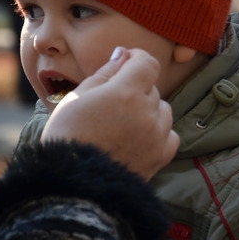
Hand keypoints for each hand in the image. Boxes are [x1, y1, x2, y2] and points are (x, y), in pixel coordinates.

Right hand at [41, 47, 178, 179]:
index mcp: (126, 92)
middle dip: (136, 88)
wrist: (73, 185)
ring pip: (163, 110)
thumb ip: (105, 73)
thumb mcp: (78, 97)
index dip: (137, 57)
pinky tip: (140, 137)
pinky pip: (170, 134)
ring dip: (149, 110)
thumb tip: (123, 54)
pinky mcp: (161, 157)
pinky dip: (159, 132)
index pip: (147, 63)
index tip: (127, 60)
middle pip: (151, 88)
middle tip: (112, 102)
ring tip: (123, 122)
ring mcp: (157, 135)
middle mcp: (147, 112)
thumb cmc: (68, 136)